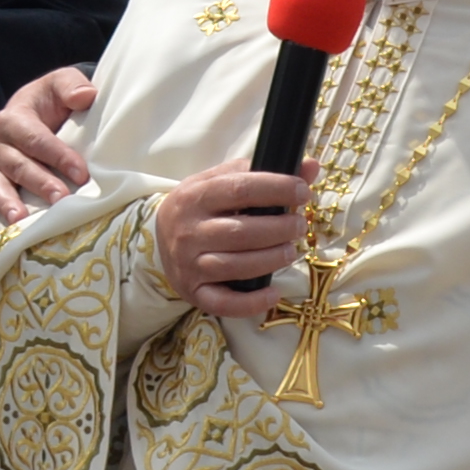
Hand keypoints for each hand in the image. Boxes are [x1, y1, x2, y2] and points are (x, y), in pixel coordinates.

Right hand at [0, 65, 94, 232]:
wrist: (40, 109)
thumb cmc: (54, 99)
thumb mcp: (63, 82)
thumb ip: (73, 85)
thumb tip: (85, 95)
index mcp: (13, 119)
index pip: (36, 140)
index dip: (58, 156)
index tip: (81, 172)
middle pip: (18, 166)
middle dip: (40, 183)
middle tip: (62, 199)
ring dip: (8, 204)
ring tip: (21, 220)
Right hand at [151, 162, 306, 323]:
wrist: (159, 236)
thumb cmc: (201, 206)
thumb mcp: (222, 181)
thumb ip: (263, 173)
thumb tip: (310, 166)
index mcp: (196, 196)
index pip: (240, 189)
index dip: (277, 189)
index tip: (303, 192)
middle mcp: (189, 232)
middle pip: (240, 232)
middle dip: (279, 229)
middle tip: (299, 225)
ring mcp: (189, 264)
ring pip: (235, 266)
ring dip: (271, 260)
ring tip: (291, 251)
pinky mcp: (193, 292)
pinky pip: (223, 303)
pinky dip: (251, 302)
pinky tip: (274, 293)